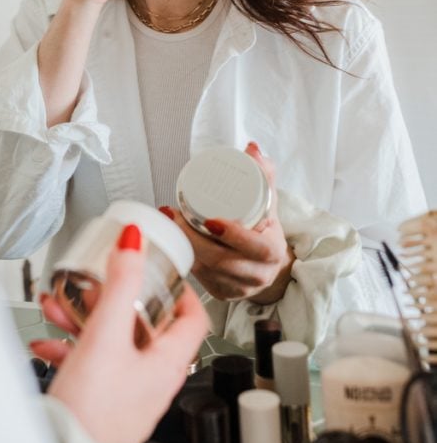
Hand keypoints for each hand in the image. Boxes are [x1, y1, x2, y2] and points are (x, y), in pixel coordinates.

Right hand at [30, 224, 208, 442]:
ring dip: (86, 317)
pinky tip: (48, 342)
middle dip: (114, 296)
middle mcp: (153, 377)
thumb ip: (119, 286)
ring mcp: (128, 390)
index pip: (192, 316)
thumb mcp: (105, 337)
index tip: (160, 267)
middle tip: (98, 281)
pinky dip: (72, 346)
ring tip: (60, 306)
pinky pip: (92, 362)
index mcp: (167, 361)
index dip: (180, 287)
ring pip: (113, 340)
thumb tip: (134, 242)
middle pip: (144, 322)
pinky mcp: (103, 400)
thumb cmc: (93, 414)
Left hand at [163, 143, 294, 303]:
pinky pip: (199, 278)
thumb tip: (251, 148)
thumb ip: (264, 174)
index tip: (210, 220)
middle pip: (221, 261)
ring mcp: (238, 288)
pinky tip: (172, 243)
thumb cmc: (267, 230)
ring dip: (184, 247)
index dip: (232, 236)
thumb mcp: (270, 202)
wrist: (270, 263)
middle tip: (173, 215)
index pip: (254, 247)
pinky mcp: (222, 294)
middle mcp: (257, 275)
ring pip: (205, 271)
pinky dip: (185, 258)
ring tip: (168, 224)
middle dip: (193, 238)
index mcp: (273, 254)